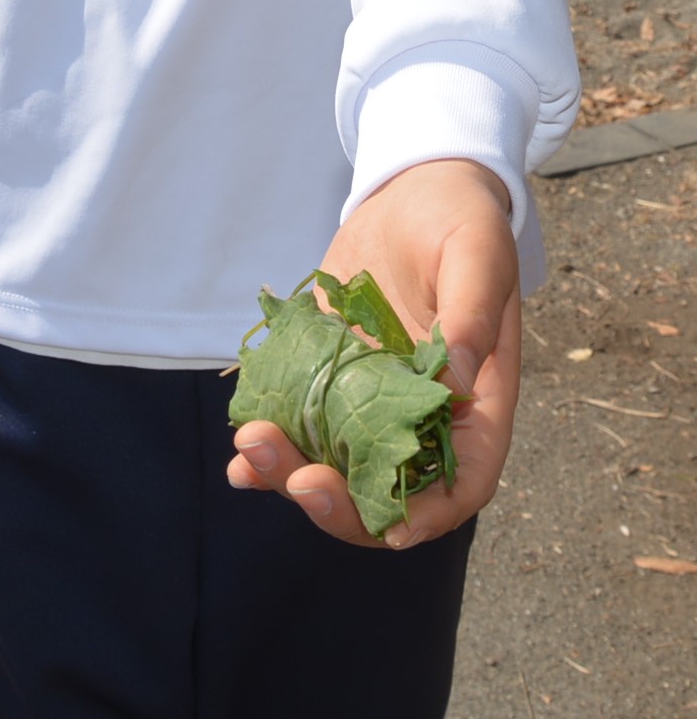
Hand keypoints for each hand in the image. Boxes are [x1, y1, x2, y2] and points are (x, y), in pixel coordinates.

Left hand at [228, 158, 519, 548]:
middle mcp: (422, 413)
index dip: (430, 515)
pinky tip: (240, 450)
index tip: (390, 529)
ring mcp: (370, 400)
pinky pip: (301, 424)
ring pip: (335, 464)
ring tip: (251, 447)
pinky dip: (271, 446)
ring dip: (293, 473)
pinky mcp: (328, 376)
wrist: (412, 188)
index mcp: (477, 400)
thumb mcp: (477, 251)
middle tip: (297, 481)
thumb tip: (458, 380)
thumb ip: (472, 313)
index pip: (462, 481)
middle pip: (388, 488)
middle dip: (341, 503)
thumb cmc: (460, 217)